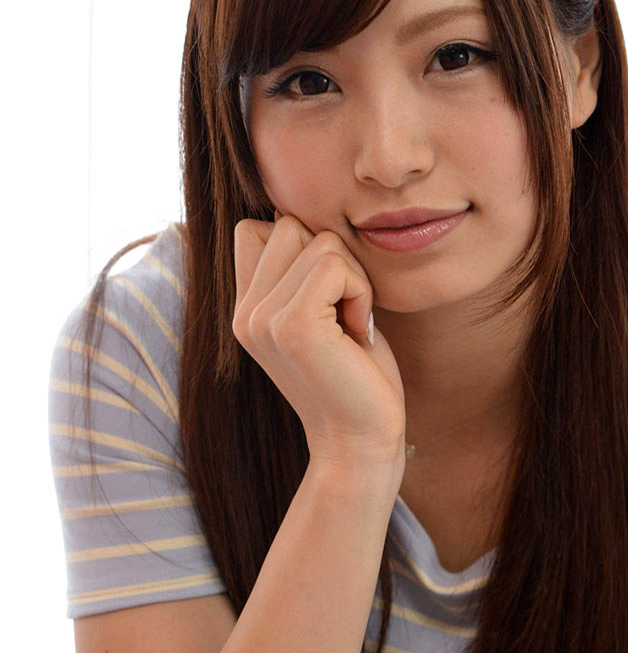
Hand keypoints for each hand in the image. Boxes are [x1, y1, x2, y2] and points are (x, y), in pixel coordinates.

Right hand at [232, 211, 406, 467]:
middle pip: (288, 225)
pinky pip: (334, 263)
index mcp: (244, 309)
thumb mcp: (321, 312)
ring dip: (352, 277)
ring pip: (317, 239)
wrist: (360, 439)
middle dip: (333, 260)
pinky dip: (360, 291)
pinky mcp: (291, 325)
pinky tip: (358, 332)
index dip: (302, 249)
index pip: (255, 228)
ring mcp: (261, 318)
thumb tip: (289, 213)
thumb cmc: (355, 376)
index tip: (327, 301)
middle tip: (344, 315)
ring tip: (350, 325)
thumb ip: (300, 269)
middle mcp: (243, 312)